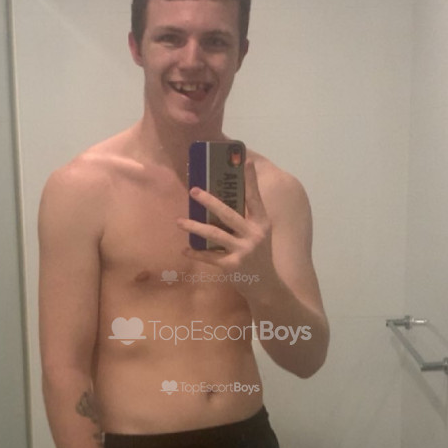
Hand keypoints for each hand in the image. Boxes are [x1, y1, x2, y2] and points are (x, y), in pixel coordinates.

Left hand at [177, 159, 275, 296]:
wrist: (267, 286)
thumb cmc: (260, 255)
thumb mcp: (260, 234)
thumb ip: (247, 219)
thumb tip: (223, 202)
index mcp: (262, 223)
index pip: (255, 198)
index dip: (251, 180)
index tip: (246, 161)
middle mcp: (254, 235)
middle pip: (228, 214)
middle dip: (209, 201)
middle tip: (194, 190)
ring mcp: (243, 251)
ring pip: (214, 235)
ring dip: (194, 227)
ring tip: (179, 221)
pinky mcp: (232, 266)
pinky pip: (210, 257)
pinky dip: (196, 253)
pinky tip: (185, 250)